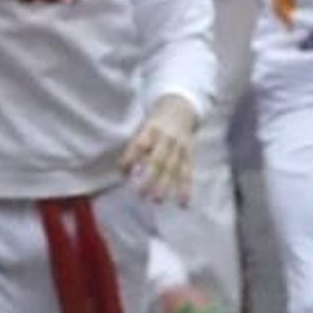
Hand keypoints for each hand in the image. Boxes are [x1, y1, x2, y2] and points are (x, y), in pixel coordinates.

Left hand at [120, 92, 195, 206]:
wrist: (181, 108)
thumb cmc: (156, 123)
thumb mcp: (144, 126)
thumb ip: (136, 146)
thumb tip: (125, 171)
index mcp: (151, 128)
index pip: (139, 144)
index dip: (130, 158)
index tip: (122, 172)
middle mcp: (166, 138)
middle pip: (158, 161)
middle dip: (149, 179)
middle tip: (141, 195)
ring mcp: (180, 147)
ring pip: (173, 170)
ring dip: (166, 187)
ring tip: (157, 201)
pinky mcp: (190, 155)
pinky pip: (188, 174)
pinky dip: (186, 190)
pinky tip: (183, 204)